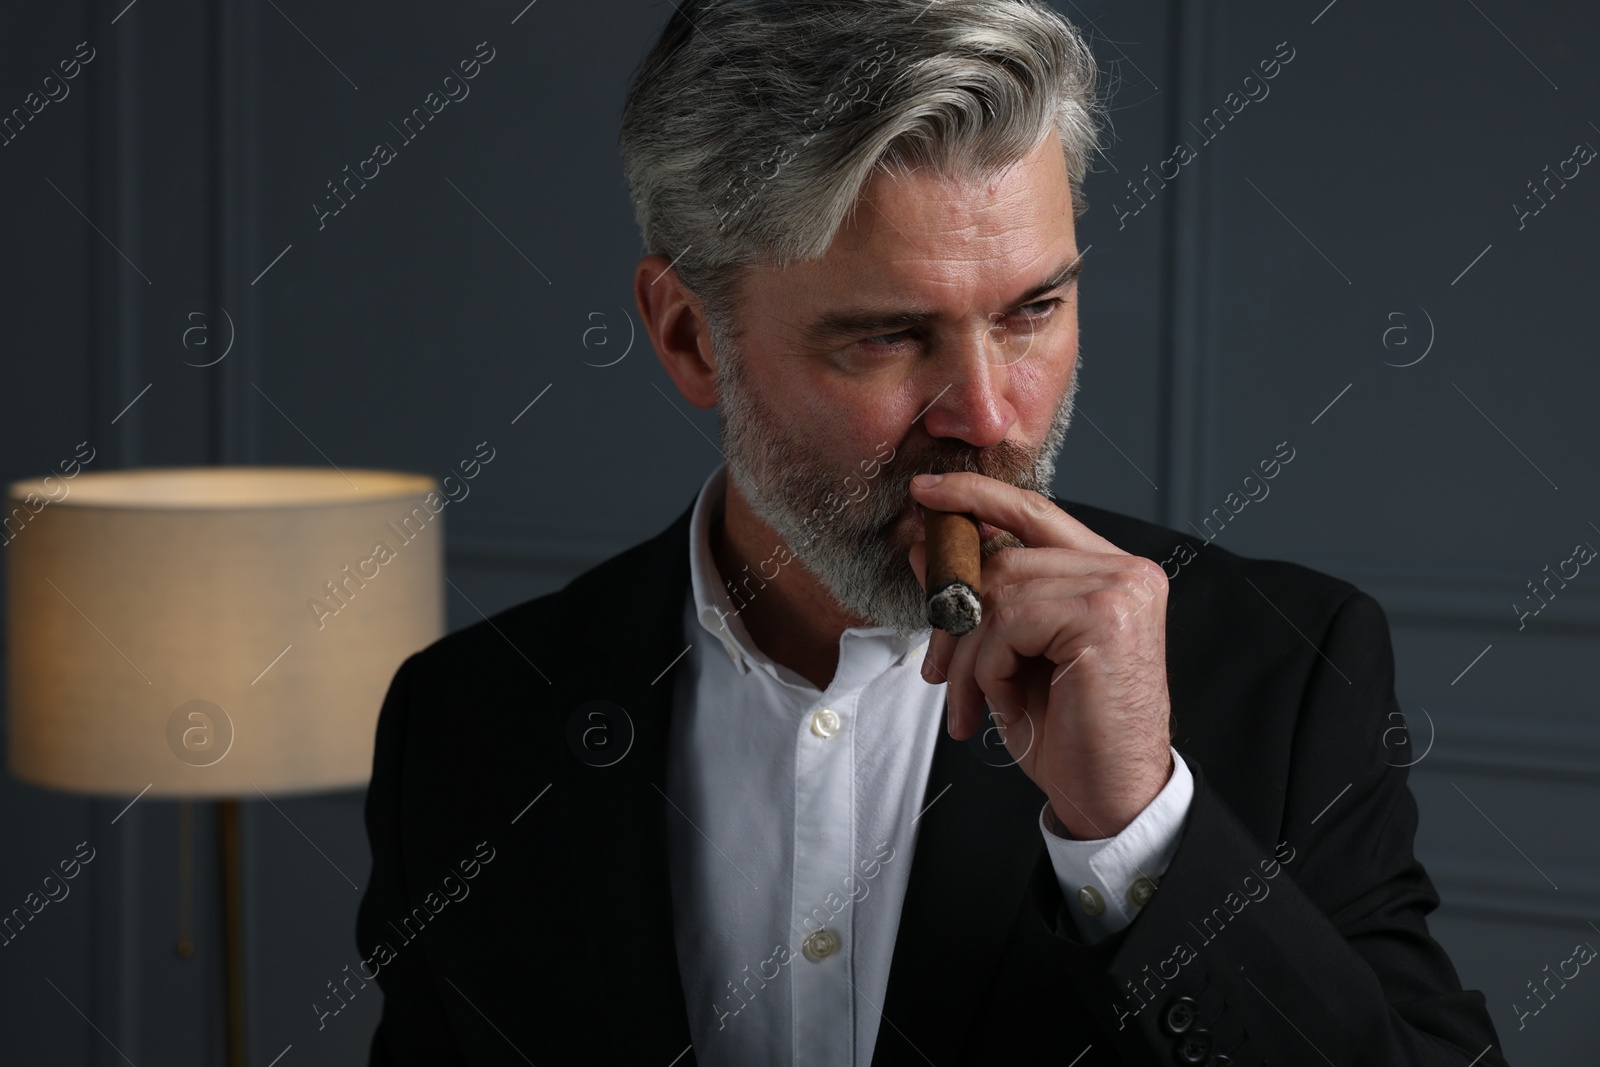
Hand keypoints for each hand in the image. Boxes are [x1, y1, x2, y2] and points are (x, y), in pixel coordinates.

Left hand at [907, 472, 1173, 838]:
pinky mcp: (1104, 621)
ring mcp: (1120, 592)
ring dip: (965, 658)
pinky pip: (1006, 626)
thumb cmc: (1066, 731)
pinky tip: (1004, 709)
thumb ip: (981, 598)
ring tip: (966, 705)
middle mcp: (1125, 572)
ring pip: (997, 596)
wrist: (1109, 797)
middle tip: (935, 671)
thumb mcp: (1010, 655)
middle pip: (1002, 562)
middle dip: (952, 617)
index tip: (926, 493)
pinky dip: (986, 672)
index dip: (976, 495)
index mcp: (1109, 572)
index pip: (1035, 511)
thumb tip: (925, 550)